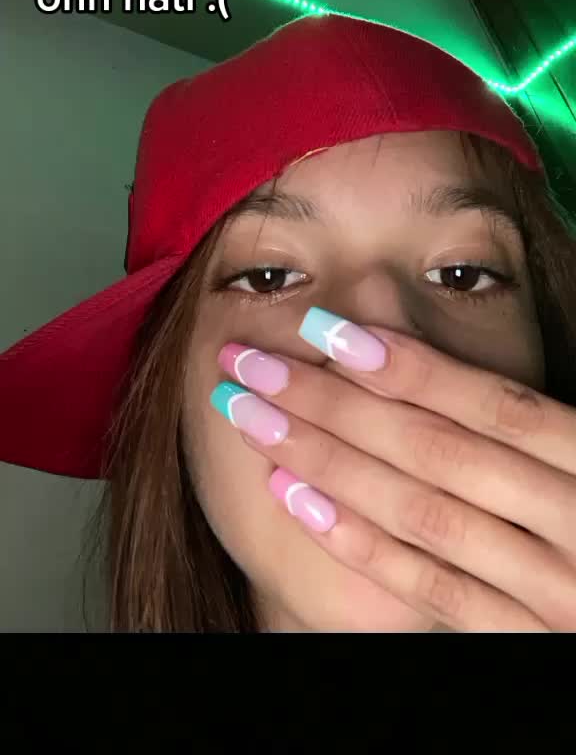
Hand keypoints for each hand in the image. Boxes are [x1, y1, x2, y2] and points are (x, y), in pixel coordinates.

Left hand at [212, 308, 575, 631]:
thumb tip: (392, 351)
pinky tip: (296, 500)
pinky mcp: (526, 638)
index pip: (490, 404)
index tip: (316, 325)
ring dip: (327, 464)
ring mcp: (555, 590)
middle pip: (436, 450)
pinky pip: (434, 591)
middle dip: (331, 402)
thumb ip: (523, 419)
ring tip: (254, 422)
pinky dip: (362, 544)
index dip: (403, 363)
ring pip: (423, 515)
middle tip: (249, 365)